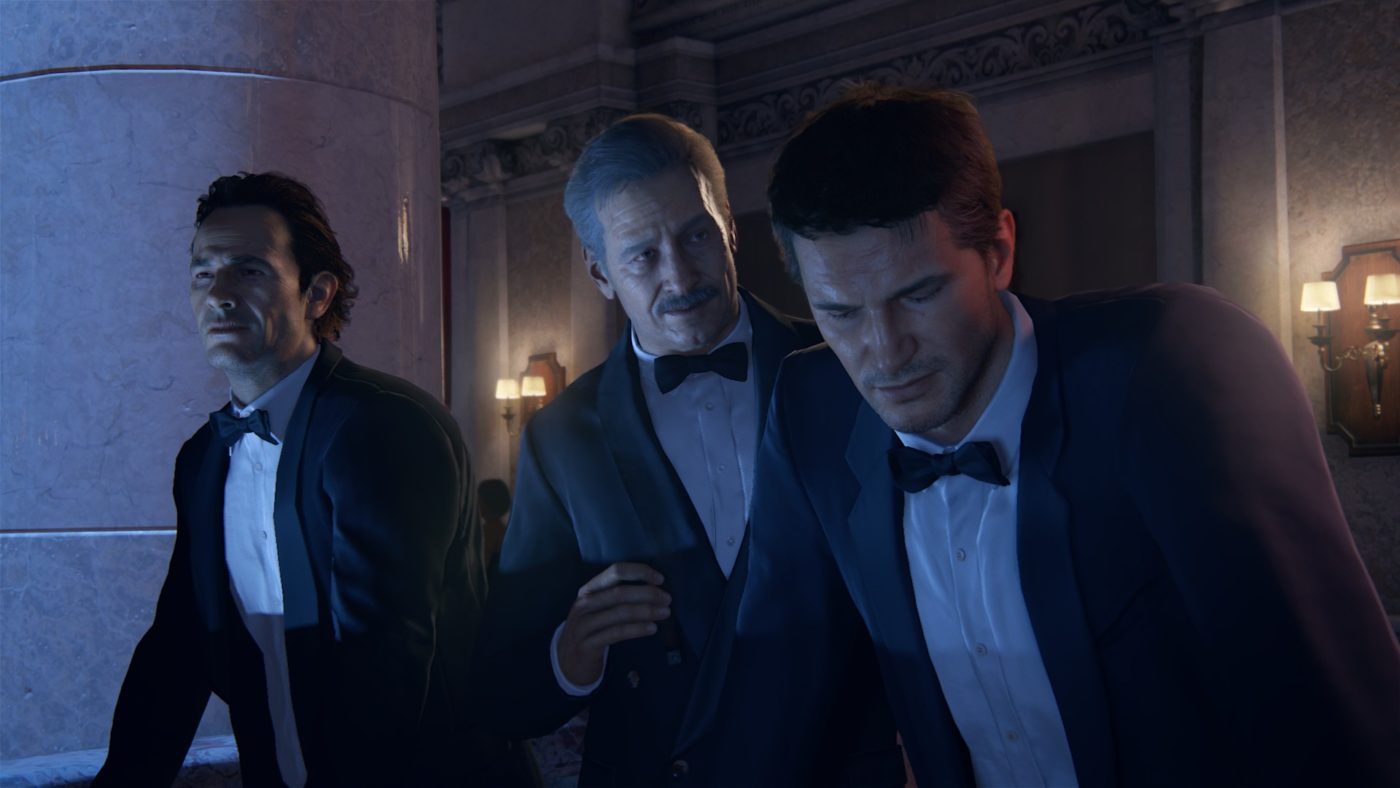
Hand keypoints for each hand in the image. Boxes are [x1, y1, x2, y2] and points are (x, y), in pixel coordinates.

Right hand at [556, 562, 670, 687]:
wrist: (568, 659)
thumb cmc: (591, 628)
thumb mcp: (598, 608)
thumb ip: (618, 596)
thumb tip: (655, 588)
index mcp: (588, 589)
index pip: (615, 571)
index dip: (639, 572)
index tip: (660, 579)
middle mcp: (584, 604)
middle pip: (619, 592)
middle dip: (647, 594)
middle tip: (667, 599)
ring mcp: (584, 624)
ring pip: (620, 613)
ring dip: (646, 611)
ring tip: (665, 613)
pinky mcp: (587, 644)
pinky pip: (617, 633)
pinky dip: (637, 629)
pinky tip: (652, 628)